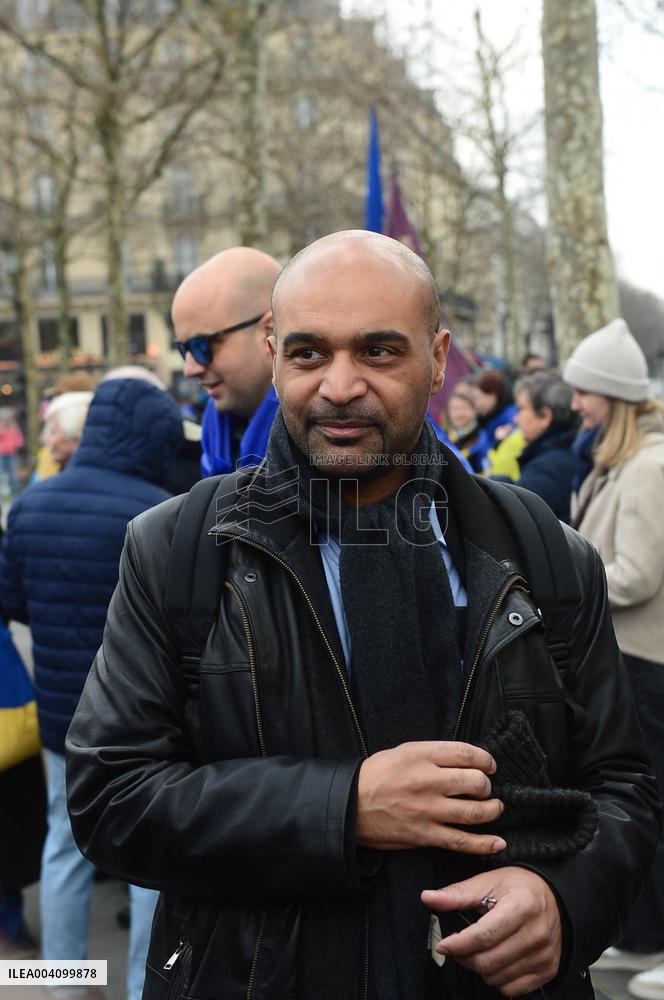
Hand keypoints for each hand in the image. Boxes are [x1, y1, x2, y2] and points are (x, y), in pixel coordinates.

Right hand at [356, 741, 505, 853]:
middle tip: (485, 788)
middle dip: (487, 785)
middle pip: (476, 782)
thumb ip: (433, 755)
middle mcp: (427, 781)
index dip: (485, 759)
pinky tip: (498, 842)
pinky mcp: (425, 835)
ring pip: (474, 812)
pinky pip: (462, 841)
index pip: (466, 753)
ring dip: (492, 810)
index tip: (489, 765)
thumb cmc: (376, 775)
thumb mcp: (403, 752)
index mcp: (421, 755)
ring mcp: (427, 810)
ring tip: (494, 808)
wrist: (349, 805)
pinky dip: (484, 844)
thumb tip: (465, 761)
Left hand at [422, 868, 562, 995]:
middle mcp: (536, 934)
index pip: (484, 935)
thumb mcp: (490, 882)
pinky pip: (512, 989)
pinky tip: (497, 959)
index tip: (444, 944)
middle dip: (465, 957)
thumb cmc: (520, 887)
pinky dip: (498, 979)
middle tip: (458, 946)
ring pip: (497, 978)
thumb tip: (427, 897)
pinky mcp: (548, 970)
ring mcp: (544, 955)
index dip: (458, 944)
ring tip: (480, 949)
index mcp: (522, 906)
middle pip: (488, 961)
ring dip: (480, 968)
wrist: (557, 898)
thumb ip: (458, 893)